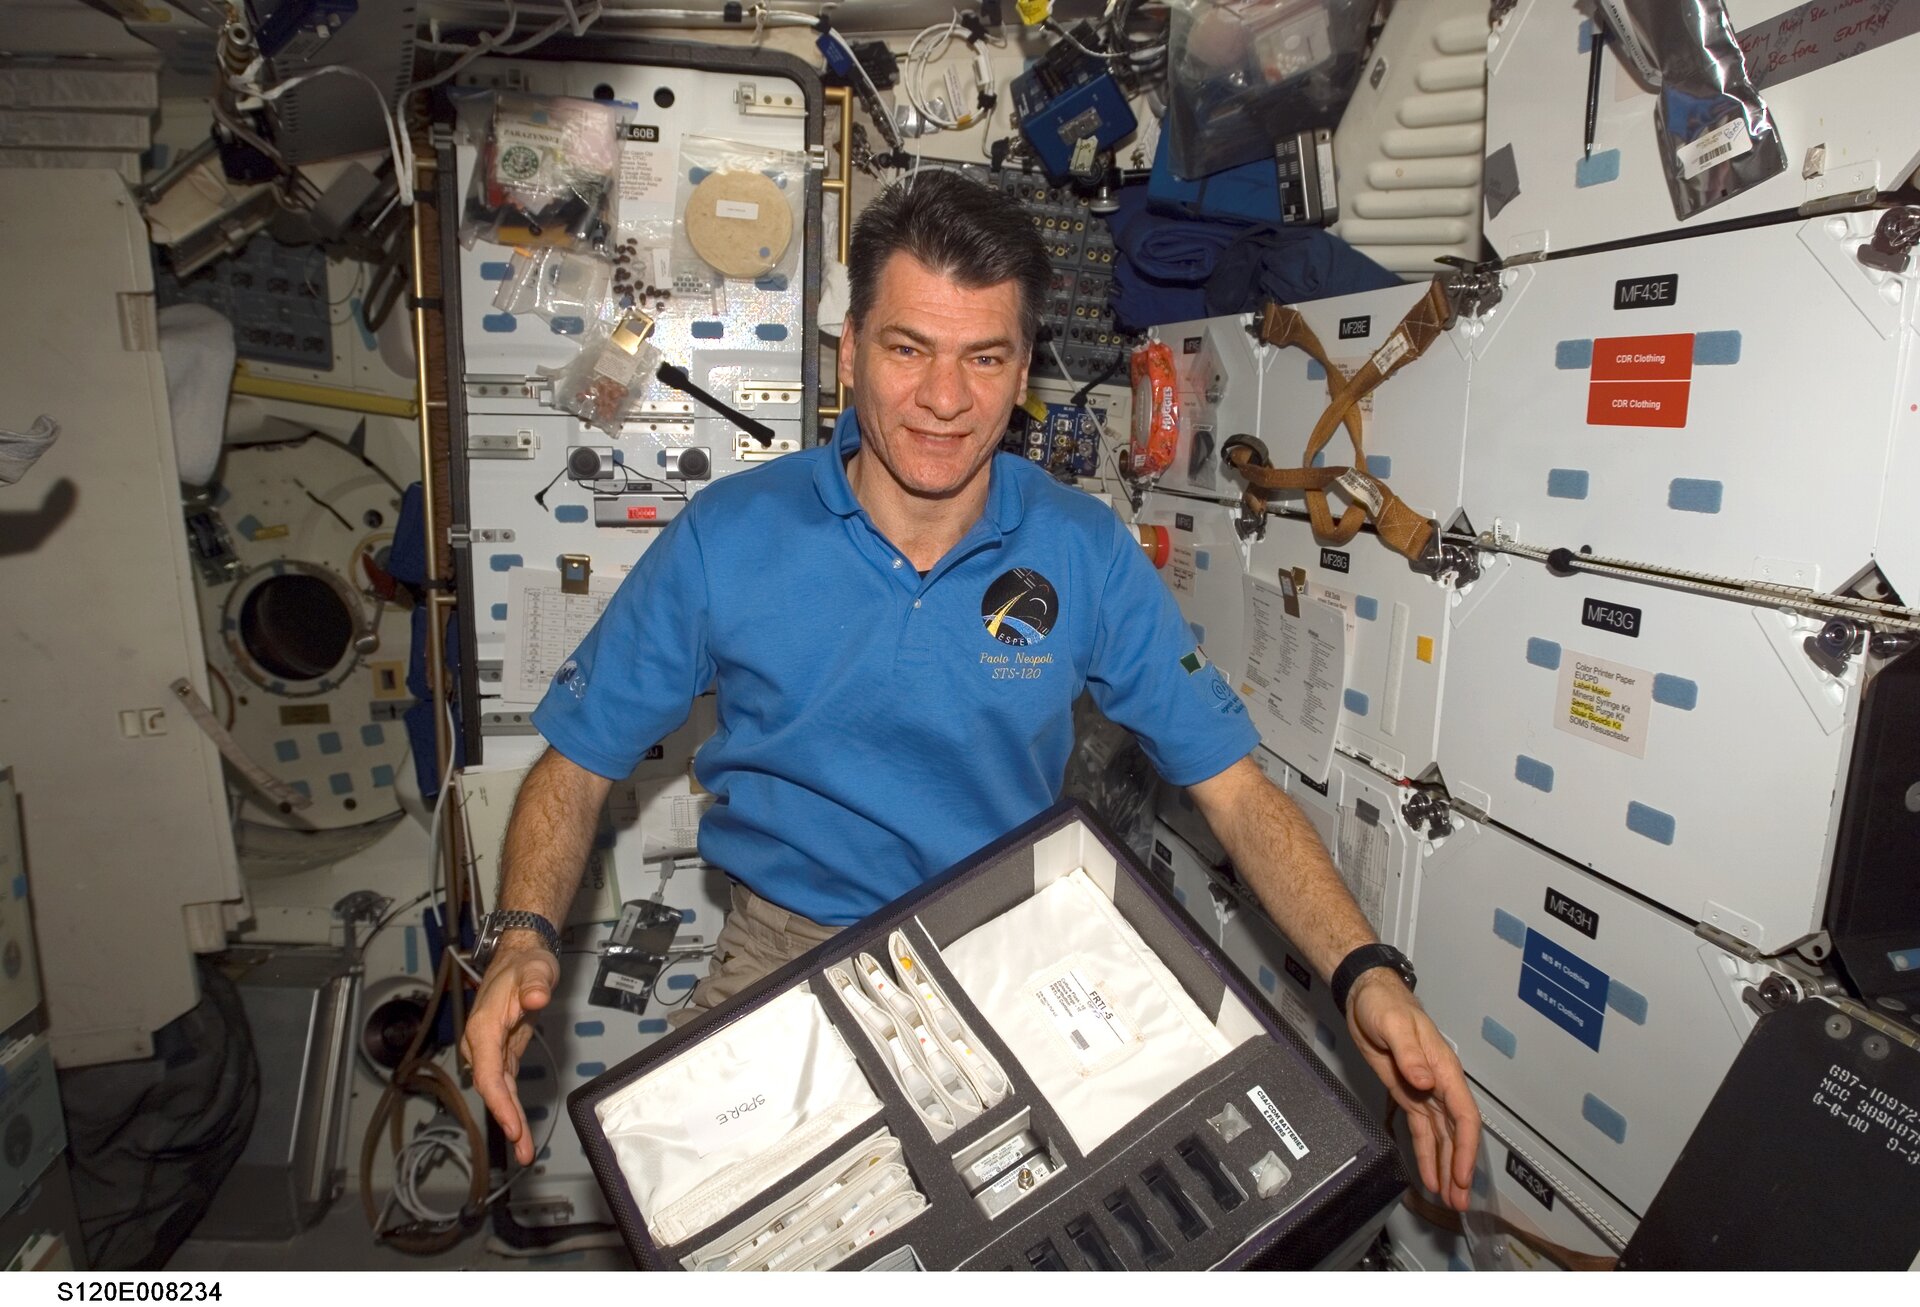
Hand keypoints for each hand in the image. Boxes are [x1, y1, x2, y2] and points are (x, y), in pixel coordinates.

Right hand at [460, 942, 558, 1165]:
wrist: (518, 957)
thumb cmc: (525, 963)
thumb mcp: (535, 969)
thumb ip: (535, 984)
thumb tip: (536, 998)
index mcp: (483, 1027)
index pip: (488, 1072)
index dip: (499, 1101)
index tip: (511, 1125)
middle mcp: (481, 1044)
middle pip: (491, 1088)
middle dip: (506, 1119)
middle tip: (522, 1148)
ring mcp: (489, 1051)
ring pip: (498, 1091)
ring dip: (510, 1120)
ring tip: (524, 1150)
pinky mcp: (502, 1054)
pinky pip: (505, 1085)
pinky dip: (512, 1107)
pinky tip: (520, 1128)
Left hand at [1346, 969, 1480, 1210]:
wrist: (1366, 996)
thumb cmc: (1384, 1004)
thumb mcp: (1393, 1025)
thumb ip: (1409, 1054)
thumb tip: (1426, 1082)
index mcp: (1444, 1069)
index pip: (1463, 1115)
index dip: (1465, 1147)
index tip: (1462, 1175)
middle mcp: (1439, 1084)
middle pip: (1456, 1133)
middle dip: (1458, 1167)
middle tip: (1459, 1201)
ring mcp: (1425, 1091)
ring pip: (1441, 1137)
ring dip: (1445, 1166)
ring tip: (1449, 1199)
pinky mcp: (1408, 1094)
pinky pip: (1422, 1130)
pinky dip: (1427, 1153)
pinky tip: (1429, 1175)